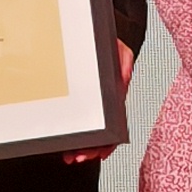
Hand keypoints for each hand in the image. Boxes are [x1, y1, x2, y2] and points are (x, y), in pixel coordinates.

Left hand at [61, 41, 136, 165]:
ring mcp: (93, 104)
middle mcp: (105, 104)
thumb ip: (123, 62)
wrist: (90, 34)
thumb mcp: (118, 49)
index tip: (99, 152)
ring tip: (71, 156)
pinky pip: (78, 123)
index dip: (108, 142)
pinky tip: (68, 147)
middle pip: (101, 135)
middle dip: (90, 150)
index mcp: (116, 95)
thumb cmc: (105, 43)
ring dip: (81, 148)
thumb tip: (123, 78)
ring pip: (89, 133)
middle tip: (78, 157)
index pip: (116, 125)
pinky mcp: (80, 101)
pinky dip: (74, 138)